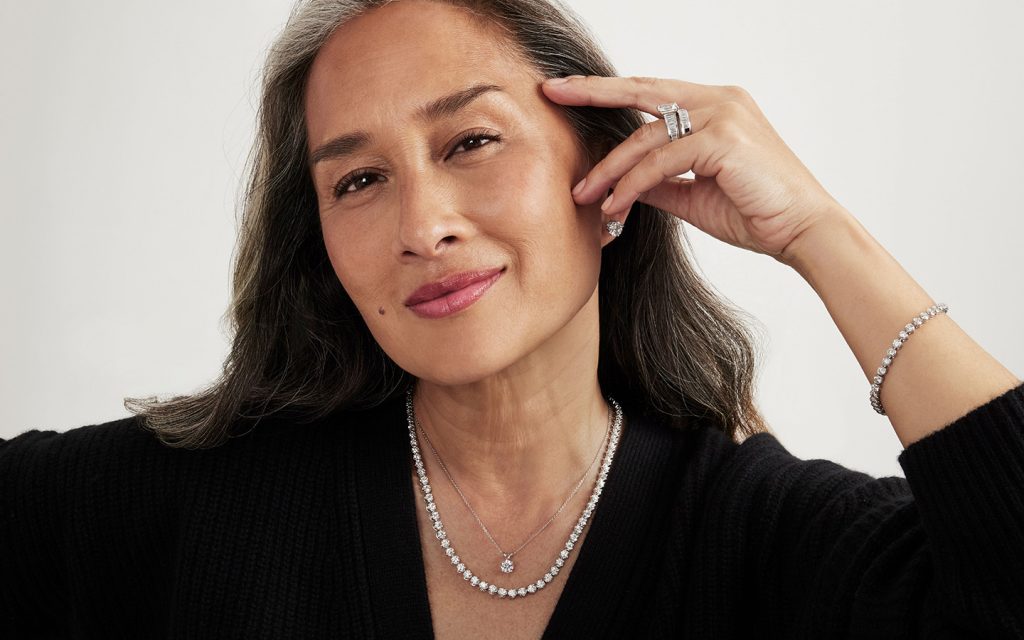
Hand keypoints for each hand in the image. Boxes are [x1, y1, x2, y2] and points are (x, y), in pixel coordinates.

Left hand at [541, 75, 850, 263]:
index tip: (567, 91)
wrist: (803, 232)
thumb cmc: (755, 212)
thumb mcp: (693, 194)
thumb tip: (620, 184)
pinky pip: (660, 161)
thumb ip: (658, 181)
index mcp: (715, 106)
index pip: (651, 92)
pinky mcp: (723, 138)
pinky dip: (631, 184)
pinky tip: (614, 206)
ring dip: (609, 170)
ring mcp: (723, 114)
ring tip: (583, 197)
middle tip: (550, 94)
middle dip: (592, 92)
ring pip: (645, 137)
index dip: (608, 91)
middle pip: (641, 92)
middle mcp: (719, 100)